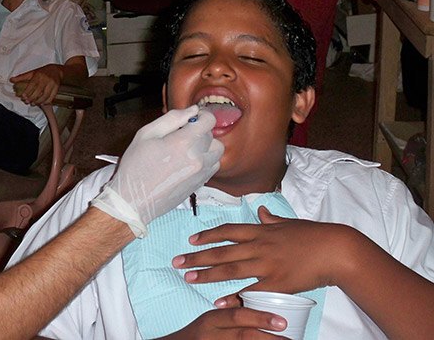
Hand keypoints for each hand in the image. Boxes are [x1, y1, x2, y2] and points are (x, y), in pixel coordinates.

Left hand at [10, 64, 62, 104]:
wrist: (56, 70)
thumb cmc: (42, 72)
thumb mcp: (31, 73)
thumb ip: (21, 77)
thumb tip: (11, 80)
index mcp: (38, 75)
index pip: (33, 84)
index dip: (27, 91)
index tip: (23, 97)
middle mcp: (45, 80)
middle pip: (39, 91)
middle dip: (32, 98)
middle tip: (27, 102)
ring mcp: (52, 84)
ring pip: (45, 95)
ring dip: (39, 101)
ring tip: (33, 103)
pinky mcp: (56, 88)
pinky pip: (52, 97)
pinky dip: (47, 101)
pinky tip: (42, 103)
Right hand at [91, 106, 223, 236]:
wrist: (133, 201)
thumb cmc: (135, 166)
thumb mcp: (146, 134)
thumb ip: (171, 118)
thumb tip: (192, 111)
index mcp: (183, 142)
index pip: (209, 120)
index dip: (202, 115)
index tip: (192, 118)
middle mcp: (197, 158)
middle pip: (212, 135)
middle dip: (199, 130)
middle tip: (181, 134)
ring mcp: (201, 173)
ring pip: (217, 151)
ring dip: (206, 145)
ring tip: (188, 148)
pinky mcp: (200, 184)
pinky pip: (213, 166)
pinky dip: (206, 160)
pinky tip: (188, 161)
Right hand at [157, 307, 286, 339]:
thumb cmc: (200, 334)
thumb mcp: (212, 321)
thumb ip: (231, 314)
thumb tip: (260, 304)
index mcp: (212, 320)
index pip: (237, 317)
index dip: (260, 318)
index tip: (283, 321)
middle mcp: (211, 334)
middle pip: (242, 335)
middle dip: (267, 337)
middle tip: (289, 338)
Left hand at [173, 207, 356, 296]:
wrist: (336, 250)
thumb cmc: (314, 235)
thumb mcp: (289, 222)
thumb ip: (271, 220)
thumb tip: (261, 211)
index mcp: (261, 231)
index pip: (227, 231)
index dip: (207, 236)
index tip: (191, 240)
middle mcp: (259, 245)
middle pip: (222, 250)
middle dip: (197, 256)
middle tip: (177, 261)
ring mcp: (267, 264)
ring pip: (230, 268)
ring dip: (207, 273)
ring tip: (188, 277)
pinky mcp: (277, 282)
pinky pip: (250, 290)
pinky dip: (233, 296)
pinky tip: (219, 301)